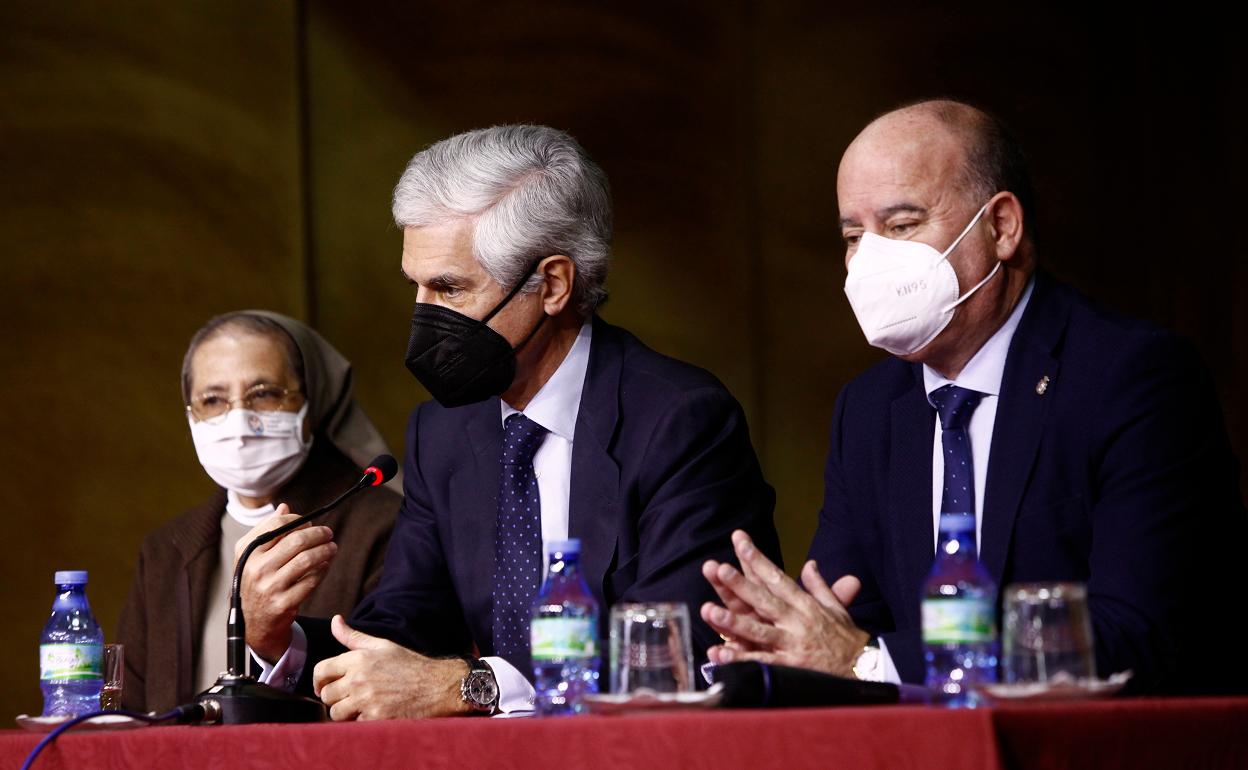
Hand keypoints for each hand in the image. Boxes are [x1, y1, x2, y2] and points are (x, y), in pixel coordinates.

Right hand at [235, 504, 336, 662]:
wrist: (252, 623)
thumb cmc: (255, 582)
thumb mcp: (252, 556)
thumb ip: (267, 530)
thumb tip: (284, 507)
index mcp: (247, 552)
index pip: (277, 525)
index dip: (298, 520)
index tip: (310, 521)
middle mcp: (255, 568)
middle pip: (296, 541)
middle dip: (318, 534)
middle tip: (328, 533)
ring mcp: (270, 587)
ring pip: (307, 560)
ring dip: (325, 551)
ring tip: (332, 547)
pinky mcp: (284, 604)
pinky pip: (312, 581)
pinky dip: (323, 570)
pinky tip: (325, 565)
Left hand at [313, 615, 470, 720]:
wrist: (438, 686)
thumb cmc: (410, 664)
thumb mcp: (382, 645)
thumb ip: (353, 636)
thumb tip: (335, 620)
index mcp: (358, 659)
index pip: (321, 670)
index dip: (319, 680)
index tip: (325, 686)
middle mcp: (359, 679)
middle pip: (326, 695)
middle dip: (335, 697)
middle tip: (350, 697)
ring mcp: (366, 700)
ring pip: (335, 713)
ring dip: (345, 713)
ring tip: (362, 707)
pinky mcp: (375, 719)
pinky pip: (353, 725)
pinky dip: (361, 723)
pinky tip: (376, 714)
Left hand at [700, 530, 869, 676]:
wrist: (865, 670)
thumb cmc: (848, 638)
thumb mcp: (835, 608)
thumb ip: (819, 585)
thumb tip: (809, 564)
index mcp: (806, 605)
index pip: (778, 578)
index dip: (758, 560)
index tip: (741, 542)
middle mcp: (797, 621)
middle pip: (764, 600)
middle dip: (740, 585)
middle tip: (719, 568)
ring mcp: (792, 645)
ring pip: (758, 631)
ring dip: (732, 622)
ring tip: (709, 611)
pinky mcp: (790, 668)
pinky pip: (761, 662)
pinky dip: (741, 659)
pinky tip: (720, 655)